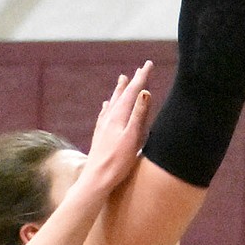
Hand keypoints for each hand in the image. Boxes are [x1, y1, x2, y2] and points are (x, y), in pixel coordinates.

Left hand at [74, 65, 152, 201]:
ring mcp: (103, 127)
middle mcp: (109, 118)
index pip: (132, 92)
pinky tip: (106, 106)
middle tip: (139, 69)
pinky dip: (108, 106)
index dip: (141, 77)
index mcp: (118, 117)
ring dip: (119, 90)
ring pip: (112, 103)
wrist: (95, 181)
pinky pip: (104, 115)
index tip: (148, 64)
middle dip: (132, 81)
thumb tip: (144, 91)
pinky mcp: (99, 136)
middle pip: (122, 95)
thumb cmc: (116, 163)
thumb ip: (138, 115)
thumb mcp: (132, 138)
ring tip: (121, 79)